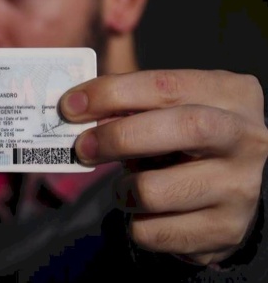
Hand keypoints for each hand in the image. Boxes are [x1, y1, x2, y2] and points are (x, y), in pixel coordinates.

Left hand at [59, 70, 267, 264]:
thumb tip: (77, 108)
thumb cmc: (182, 138)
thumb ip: (130, 102)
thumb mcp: (166, 109)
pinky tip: (146, 211)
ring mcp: (240, 187)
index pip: (165, 86)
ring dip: (122, 189)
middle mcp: (247, 138)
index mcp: (232, 94)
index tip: (70, 105)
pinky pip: (154, 231)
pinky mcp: (225, 230)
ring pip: (156, 190)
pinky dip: (134, 221)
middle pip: (180, 129)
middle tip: (81, 147)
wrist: (226, 191)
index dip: (111, 93)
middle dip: (118, 137)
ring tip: (126, 185)